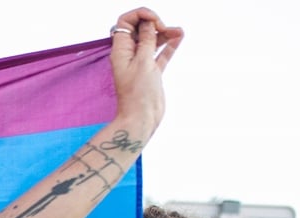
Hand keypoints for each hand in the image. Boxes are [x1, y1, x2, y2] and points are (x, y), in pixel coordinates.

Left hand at [108, 8, 182, 134]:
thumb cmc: (138, 94)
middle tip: (164, 29)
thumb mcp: (143, 62)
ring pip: (152, 41)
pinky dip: (169, 45)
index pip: (125, 23)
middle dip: (154, 24)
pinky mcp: (151, 72)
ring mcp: (140, 63)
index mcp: (120, 51)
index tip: (153, 20)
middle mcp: (129, 55)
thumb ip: (146, 40)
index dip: (139, 16)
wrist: (141, 119)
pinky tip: (179, 36)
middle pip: (140, 29)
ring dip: (165, 34)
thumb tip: (147, 22)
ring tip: (178, 31)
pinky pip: (161, 53)